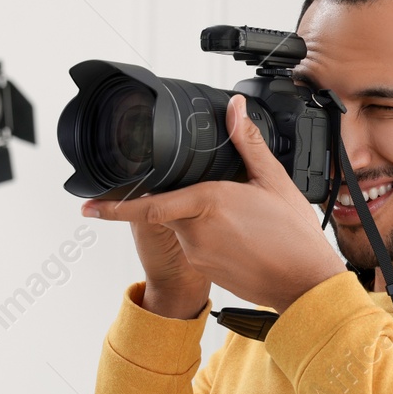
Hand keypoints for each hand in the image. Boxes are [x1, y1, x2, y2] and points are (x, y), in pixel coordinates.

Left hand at [81, 95, 348, 313]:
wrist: (305, 284)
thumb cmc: (293, 237)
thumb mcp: (274, 181)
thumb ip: (248, 143)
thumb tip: (234, 110)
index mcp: (207, 203)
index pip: (148, 203)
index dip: (114, 205)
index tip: (87, 205)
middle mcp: (196, 231)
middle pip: (171, 208)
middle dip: (187, 200)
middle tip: (230, 203)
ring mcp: (200, 254)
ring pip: (185, 227)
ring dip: (204, 219)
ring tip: (246, 220)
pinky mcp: (208, 270)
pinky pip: (199, 246)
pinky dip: (214, 237)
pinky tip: (244, 236)